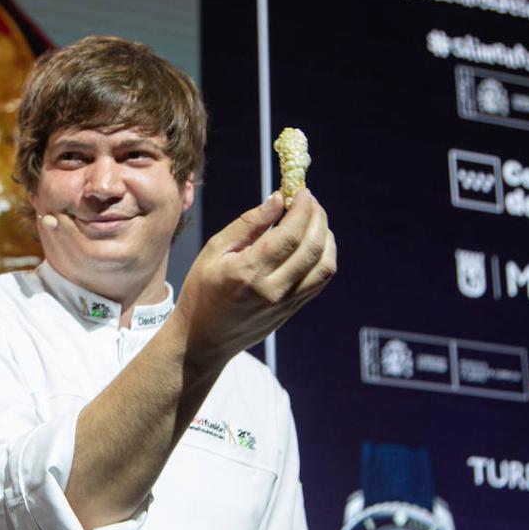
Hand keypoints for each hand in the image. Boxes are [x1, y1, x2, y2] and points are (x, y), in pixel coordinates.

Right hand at [168, 188, 336, 368]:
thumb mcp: (215, 250)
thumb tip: (277, 199)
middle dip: (317, 217)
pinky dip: (324, 256)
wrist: (203, 338)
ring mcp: (286, 303)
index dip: (301, 208)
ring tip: (314, 219)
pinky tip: (313, 242)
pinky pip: (320, 280)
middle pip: (312, 247)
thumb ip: (248, 224)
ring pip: (325, 266)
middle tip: (309, 200)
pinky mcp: (293, 310)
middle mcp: (272, 289)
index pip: (289, 234)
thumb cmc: (202, 290)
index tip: (301, 190)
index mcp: (248, 272)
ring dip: (326, 236)